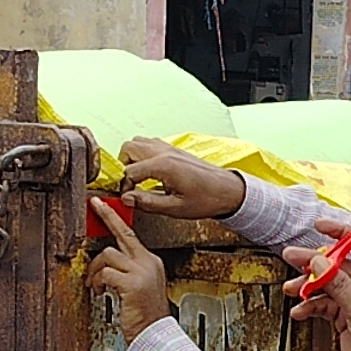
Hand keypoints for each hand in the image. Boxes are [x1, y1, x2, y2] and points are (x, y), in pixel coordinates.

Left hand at [87, 196, 170, 342]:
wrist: (155, 334)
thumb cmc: (146, 315)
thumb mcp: (140, 287)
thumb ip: (128, 271)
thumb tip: (107, 261)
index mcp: (151, 262)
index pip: (131, 235)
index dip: (116, 219)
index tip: (104, 206)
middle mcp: (148, 262)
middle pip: (123, 232)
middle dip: (107, 216)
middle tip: (95, 205)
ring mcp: (141, 272)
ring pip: (108, 254)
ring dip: (95, 269)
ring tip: (95, 284)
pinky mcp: (132, 283)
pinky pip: (105, 273)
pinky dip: (97, 282)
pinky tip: (99, 291)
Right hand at [117, 137, 245, 218]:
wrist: (227, 190)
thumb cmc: (206, 199)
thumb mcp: (175, 208)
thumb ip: (147, 202)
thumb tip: (126, 199)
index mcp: (163, 165)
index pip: (128, 170)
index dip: (124, 186)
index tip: (128, 198)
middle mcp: (164, 152)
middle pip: (128, 148)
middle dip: (123, 166)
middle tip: (130, 184)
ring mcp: (169, 148)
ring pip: (138, 142)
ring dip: (132, 158)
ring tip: (138, 178)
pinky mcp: (174, 150)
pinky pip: (150, 144)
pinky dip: (144, 155)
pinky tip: (150, 172)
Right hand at [282, 220, 350, 350]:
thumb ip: (340, 285)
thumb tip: (322, 263)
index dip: (340, 232)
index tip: (320, 227)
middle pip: (335, 264)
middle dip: (313, 261)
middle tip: (292, 258)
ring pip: (325, 284)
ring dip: (307, 286)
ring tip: (292, 289)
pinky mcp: (343, 317)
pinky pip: (322, 304)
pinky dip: (309, 306)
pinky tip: (300, 311)